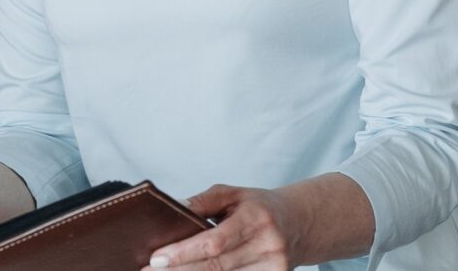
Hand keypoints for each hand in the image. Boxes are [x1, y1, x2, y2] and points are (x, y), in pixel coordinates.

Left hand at [142, 184, 306, 270]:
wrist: (300, 223)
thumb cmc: (259, 207)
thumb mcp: (233, 194)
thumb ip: (202, 202)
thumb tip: (172, 210)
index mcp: (256, 219)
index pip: (215, 242)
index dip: (184, 253)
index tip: (156, 258)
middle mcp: (268, 246)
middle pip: (216, 267)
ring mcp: (274, 268)